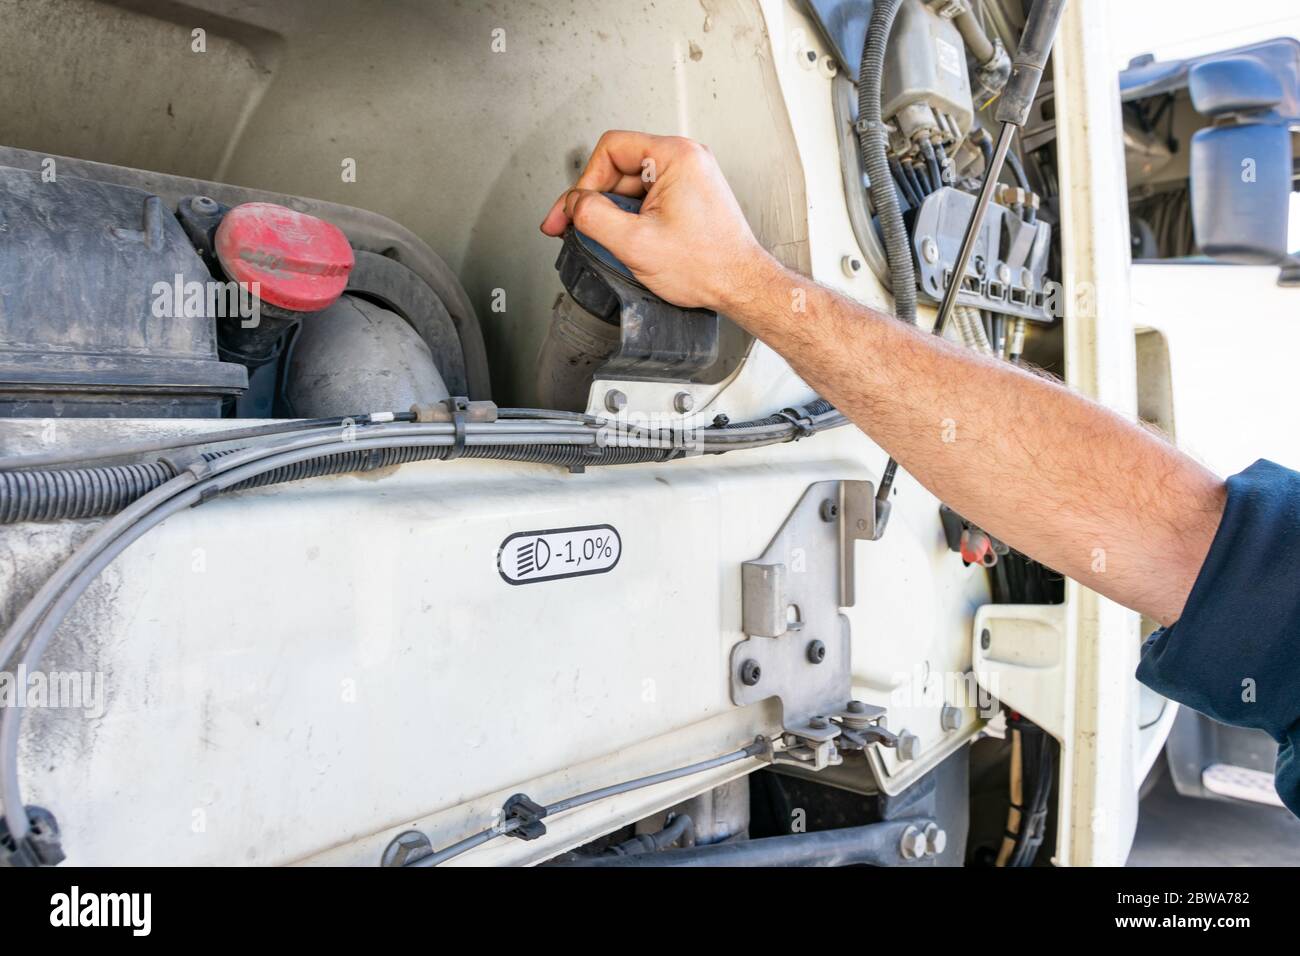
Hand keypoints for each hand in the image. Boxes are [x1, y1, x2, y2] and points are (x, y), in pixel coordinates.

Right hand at [540, 131, 773, 312]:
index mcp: (676, 156)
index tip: (575, 208)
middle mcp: (686, 159)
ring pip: (632, 186)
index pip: (611, 148)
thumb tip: (572, 205)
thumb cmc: (708, 266)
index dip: (585, 180)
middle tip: (575, 227)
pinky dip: (632, 218)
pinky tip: (630, 241)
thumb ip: (593, 217)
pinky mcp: (690, 196)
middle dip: (596, 199)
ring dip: (614, 212)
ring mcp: (690, 177)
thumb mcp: (634, 243)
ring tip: (613, 241)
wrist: (740, 285)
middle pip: (619, 167)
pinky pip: (648, 198)